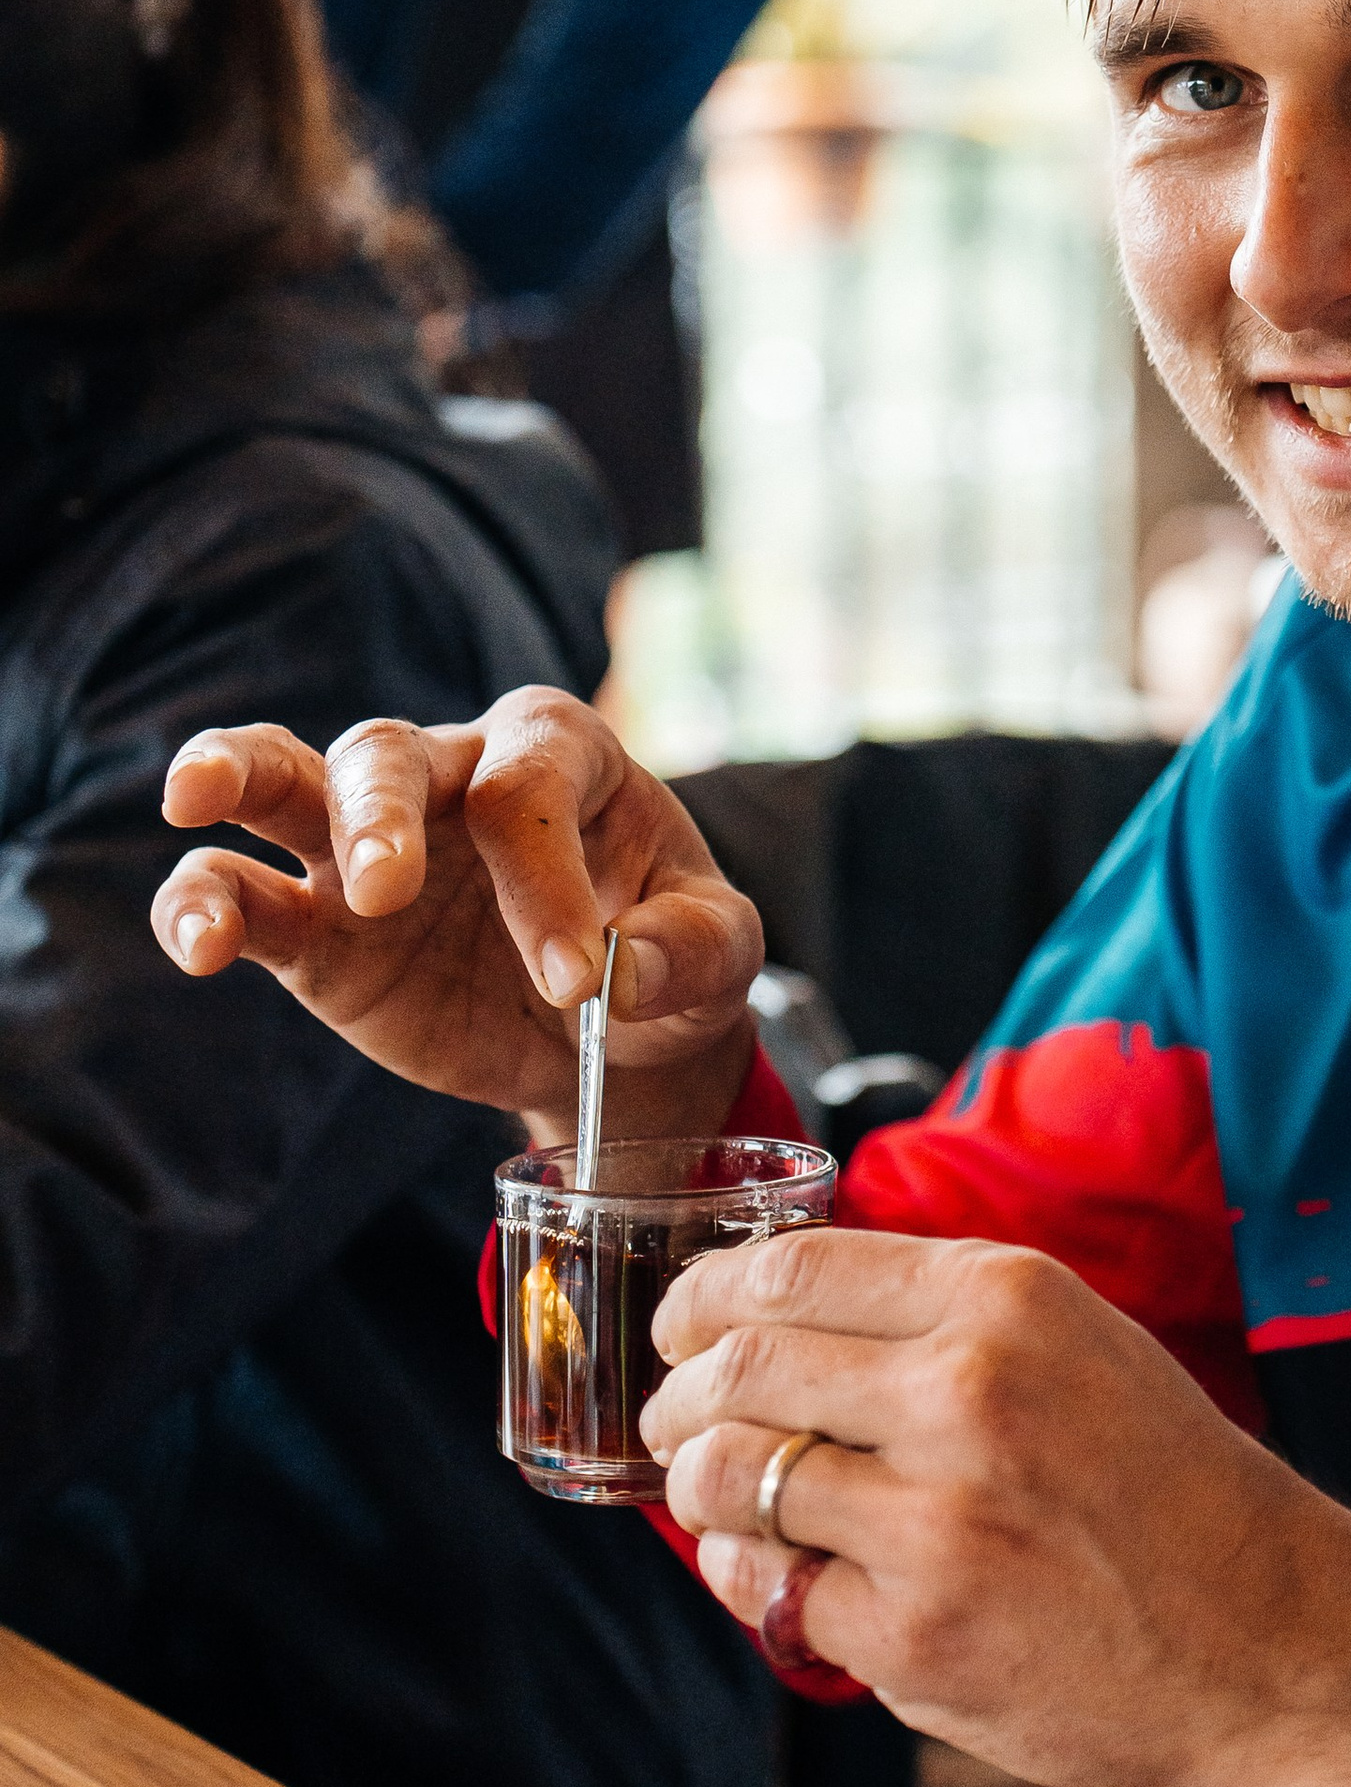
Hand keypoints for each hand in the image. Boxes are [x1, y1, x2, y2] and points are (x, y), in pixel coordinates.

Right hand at [151, 689, 760, 1145]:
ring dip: (235, 778)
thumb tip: (625, 975)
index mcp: (558, 752)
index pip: (526, 788)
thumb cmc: (669, 957)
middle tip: (388, 889)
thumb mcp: (719, 952)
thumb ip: (692, 951)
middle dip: (380, 813)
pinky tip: (201, 944)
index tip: (575, 981)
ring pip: (284, 777)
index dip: (544, 880)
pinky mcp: (315, 927)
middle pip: (387, 752)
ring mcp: (366, 846)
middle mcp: (450, 773)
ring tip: (195, 803)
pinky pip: (238, 894)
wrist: (614, 1034)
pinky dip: (204, 906)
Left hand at [640, 1226, 1350, 1786]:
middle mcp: (967, 1392)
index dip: (706, 1298)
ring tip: (712, 1497)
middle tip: (673, 1418)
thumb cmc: (1170, 1488)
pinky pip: (777, 1592)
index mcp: (1006, 1299)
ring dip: (701, 1488)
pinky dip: (757, 1580)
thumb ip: (944, 1318)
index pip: (790, 1268)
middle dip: (680, 1395)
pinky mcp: (919, 1637)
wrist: (1274, 1640)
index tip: (681, 1323)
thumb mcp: (1079, 1343)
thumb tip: (785, 1309)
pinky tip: (781, 1576)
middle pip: (741, 1365)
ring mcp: (938, 1521)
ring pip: (734, 1478)